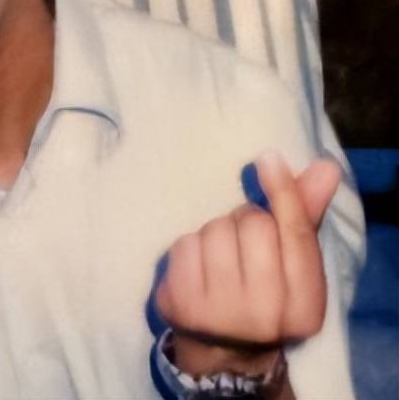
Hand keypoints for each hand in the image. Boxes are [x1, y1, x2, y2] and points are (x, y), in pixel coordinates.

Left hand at [155, 151, 339, 376]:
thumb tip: (324, 167)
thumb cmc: (263, 291)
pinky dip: (189, 246)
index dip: (283, 192)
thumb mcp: (292, 265)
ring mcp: (220, 312)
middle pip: (254, 225)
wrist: (223, 348)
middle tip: (243, 241)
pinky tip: (198, 268)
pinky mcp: (181, 304)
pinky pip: (183, 244)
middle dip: (245, 220)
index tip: (268, 157)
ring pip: (215, 230)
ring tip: (221, 257)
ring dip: (215, 232)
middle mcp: (266, 314)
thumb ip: (304, 216)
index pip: (297, 235)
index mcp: (305, 307)